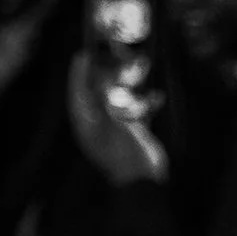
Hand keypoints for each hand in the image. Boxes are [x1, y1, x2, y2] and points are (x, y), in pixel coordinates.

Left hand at [67, 52, 167, 185]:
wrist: (142, 182)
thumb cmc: (118, 156)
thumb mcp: (101, 125)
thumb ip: (93, 96)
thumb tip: (86, 75)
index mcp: (86, 121)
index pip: (79, 91)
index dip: (80, 72)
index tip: (84, 53)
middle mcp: (99, 121)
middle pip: (101, 90)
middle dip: (110, 72)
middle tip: (118, 54)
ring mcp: (118, 126)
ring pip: (123, 96)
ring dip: (133, 82)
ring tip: (142, 64)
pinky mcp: (136, 131)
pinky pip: (141, 110)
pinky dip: (149, 102)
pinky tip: (158, 97)